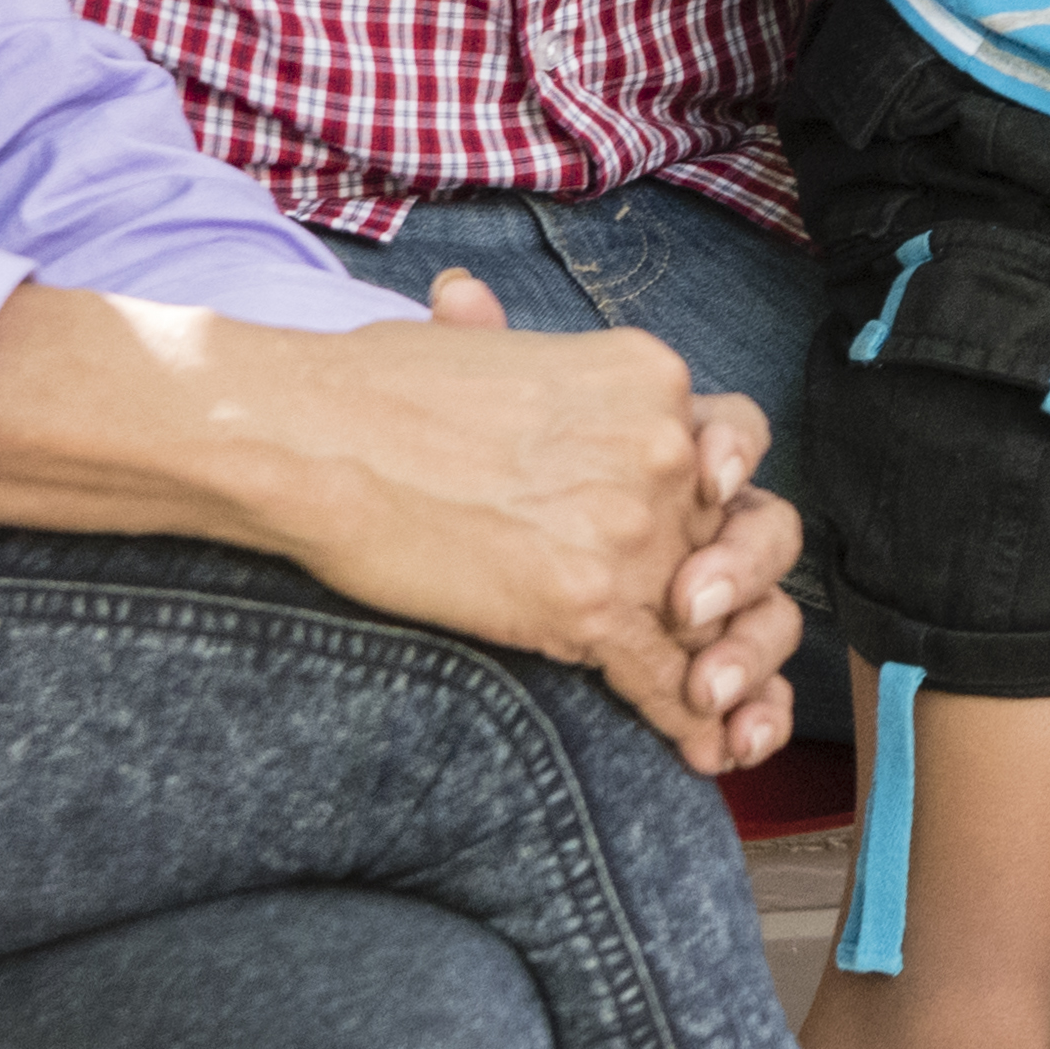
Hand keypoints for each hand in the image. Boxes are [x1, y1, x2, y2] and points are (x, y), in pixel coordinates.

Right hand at [253, 283, 808, 771]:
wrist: (317, 439)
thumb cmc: (374, 387)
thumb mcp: (481, 339)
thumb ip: (512, 339)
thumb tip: (468, 298)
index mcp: (648, 377)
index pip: (731, 448)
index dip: (728, 493)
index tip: (712, 517)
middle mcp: (663, 450)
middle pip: (732, 538)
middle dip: (726, 590)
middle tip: (702, 622)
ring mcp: (634, 531)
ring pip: (715, 619)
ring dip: (726, 668)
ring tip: (724, 704)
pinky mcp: (591, 606)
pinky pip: (667, 676)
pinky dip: (690, 722)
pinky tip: (703, 751)